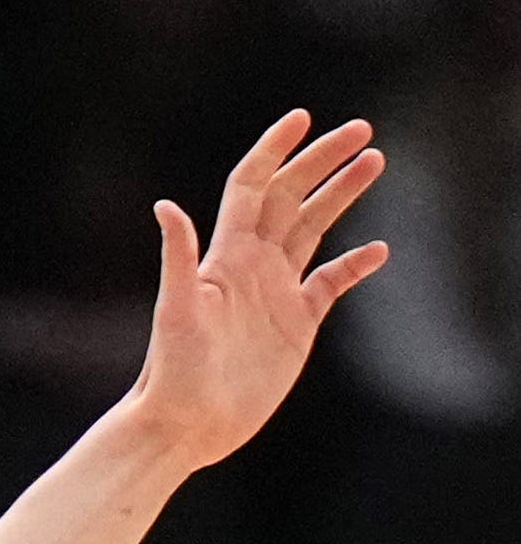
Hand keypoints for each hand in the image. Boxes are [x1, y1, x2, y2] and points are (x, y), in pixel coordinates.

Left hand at [128, 111, 387, 468]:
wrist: (186, 425)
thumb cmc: (173, 372)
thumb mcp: (176, 311)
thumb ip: (177, 257)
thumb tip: (165, 206)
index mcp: (225, 257)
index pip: (252, 187)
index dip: (274, 150)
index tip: (303, 117)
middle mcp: (252, 266)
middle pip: (292, 197)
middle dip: (323, 161)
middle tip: (362, 129)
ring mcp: (276, 293)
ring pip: (314, 229)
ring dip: (342, 194)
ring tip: (374, 161)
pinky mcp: (296, 323)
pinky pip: (331, 283)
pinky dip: (355, 264)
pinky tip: (378, 251)